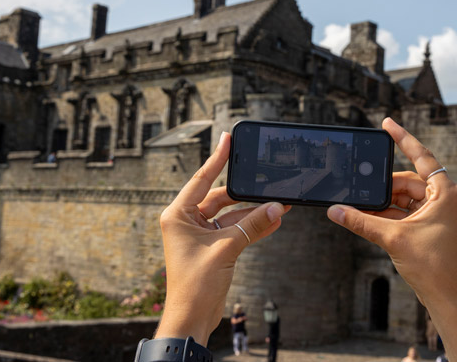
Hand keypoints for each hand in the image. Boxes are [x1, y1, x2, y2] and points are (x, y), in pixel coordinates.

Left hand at [156, 132, 290, 344]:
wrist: (192, 318)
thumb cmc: (194, 285)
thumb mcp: (225, 249)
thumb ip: (252, 226)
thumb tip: (275, 208)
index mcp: (178, 214)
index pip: (201, 179)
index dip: (217, 158)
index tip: (228, 138)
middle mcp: (187, 221)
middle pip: (220, 197)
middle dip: (245, 194)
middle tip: (267, 183)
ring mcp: (200, 234)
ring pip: (231, 215)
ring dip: (253, 213)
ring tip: (278, 206)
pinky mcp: (212, 247)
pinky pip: (235, 230)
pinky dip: (252, 227)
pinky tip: (273, 221)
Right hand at [327, 118, 456, 360]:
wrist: (446, 297)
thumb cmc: (434, 267)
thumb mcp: (393, 238)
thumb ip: (361, 221)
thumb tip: (335, 210)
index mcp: (446, 192)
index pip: (422, 156)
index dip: (403, 139)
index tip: (387, 123)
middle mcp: (445, 198)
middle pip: (407, 180)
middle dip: (383, 186)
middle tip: (359, 187)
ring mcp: (438, 212)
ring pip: (403, 197)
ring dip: (383, 202)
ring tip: (360, 207)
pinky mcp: (430, 225)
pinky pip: (404, 211)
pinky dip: (387, 213)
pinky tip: (367, 217)